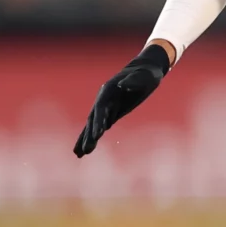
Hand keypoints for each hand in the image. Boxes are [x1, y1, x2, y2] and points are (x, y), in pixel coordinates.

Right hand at [73, 42, 174, 156]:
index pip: (100, 109)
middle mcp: (104, 99)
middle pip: (94, 120)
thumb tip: (123, 86)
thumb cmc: (146, 74)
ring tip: (79, 154)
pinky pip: (101, 126)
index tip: (97, 135)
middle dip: (89, 135)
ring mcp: (107, 106)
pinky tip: (87, 148)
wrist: (146, 71)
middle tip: (84, 152)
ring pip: (93, 125)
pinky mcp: (112, 112)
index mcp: (108, 90)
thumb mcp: (144, 77)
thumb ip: (133, 81)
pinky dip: (93, 136)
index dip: (98, 122)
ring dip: (86, 139)